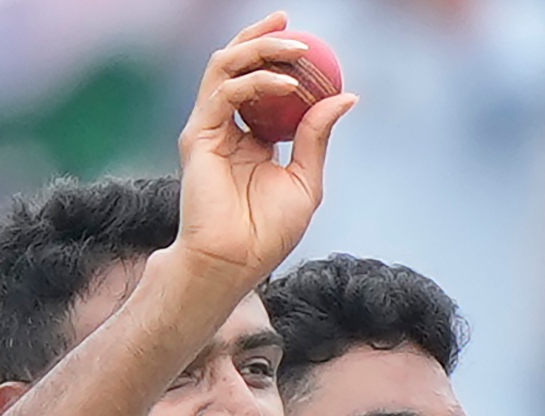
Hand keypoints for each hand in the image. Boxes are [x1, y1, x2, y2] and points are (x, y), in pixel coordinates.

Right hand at [174, 11, 357, 287]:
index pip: (261, 86)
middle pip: (237, 67)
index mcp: (250, 140)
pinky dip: (256, 81)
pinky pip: (225, 93)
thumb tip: (346, 96)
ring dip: (259, 49)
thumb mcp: (305, 180)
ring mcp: (209, 131)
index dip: (279, 59)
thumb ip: (317, 136)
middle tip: (290, 22)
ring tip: (295, 47)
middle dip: (261, 38)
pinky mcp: (198, 137)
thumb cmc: (267, 234)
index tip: (308, 42)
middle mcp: (226, 130)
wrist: (233, 262)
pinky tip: (286, 84)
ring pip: (225, 68)